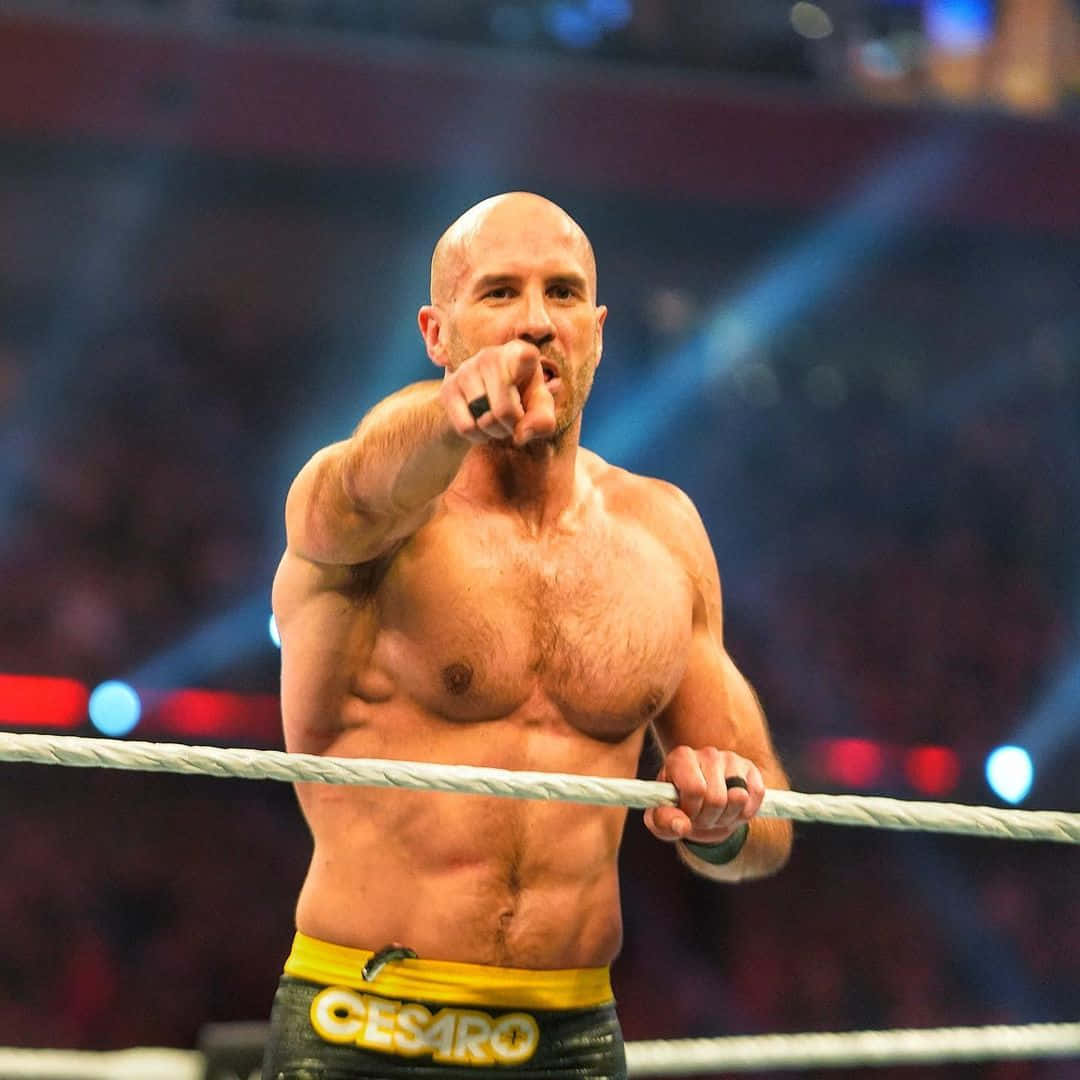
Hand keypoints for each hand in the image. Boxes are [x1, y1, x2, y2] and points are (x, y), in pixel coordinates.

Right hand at [440, 342, 555, 446]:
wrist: (485, 399)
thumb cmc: (521, 399)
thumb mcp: (539, 408)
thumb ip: (543, 421)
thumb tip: (520, 435)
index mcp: (519, 351)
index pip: (527, 357)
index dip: (531, 381)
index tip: (527, 388)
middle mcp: (490, 355)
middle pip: (504, 410)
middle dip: (511, 427)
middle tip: (513, 424)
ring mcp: (466, 370)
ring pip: (484, 420)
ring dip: (495, 433)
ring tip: (499, 424)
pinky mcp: (448, 388)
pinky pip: (466, 427)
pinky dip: (478, 436)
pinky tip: (482, 427)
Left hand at [643, 746, 764, 844]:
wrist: (702, 809)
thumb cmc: (678, 810)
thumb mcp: (662, 820)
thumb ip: (663, 822)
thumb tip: (682, 825)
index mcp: (680, 758)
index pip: (695, 789)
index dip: (692, 810)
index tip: (686, 813)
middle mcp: (707, 753)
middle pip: (716, 798)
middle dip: (709, 819)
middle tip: (701, 817)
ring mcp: (731, 759)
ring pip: (739, 797)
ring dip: (727, 817)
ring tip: (715, 814)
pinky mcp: (750, 769)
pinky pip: (756, 795)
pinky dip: (745, 812)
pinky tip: (733, 810)